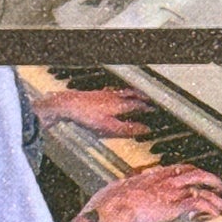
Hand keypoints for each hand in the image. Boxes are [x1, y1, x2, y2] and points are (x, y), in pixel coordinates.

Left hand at [37, 85, 153, 139]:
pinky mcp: (94, 94)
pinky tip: (111, 93)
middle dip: (141, 96)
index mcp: (120, 104)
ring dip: (130, 92)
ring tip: (134, 93)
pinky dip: (115, 92)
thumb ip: (128, 129)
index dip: (147, 108)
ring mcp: (103, 94)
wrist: (67, 105)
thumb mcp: (110, 127)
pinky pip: (109, 91)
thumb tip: (145, 130)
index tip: (154, 109)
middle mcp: (113, 97)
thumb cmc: (87, 116)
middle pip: (131, 94)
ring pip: (121, 91)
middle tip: (148, 98)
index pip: (138, 105)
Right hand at [89, 163, 221, 221]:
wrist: (115, 204)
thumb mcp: (123, 184)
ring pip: (201, 189)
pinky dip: (209, 208)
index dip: (193, 171)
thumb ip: (130, 184)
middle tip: (220, 185)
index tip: (199, 175)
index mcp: (156, 174)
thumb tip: (125, 185)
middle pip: (196, 173)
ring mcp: (172, 191)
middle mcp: (167, 180)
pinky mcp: (175, 205)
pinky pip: (198, 204)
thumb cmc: (114, 198)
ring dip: (215, 197)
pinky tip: (214, 213)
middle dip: (211, 179)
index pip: (180, 168)